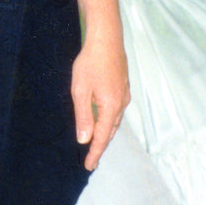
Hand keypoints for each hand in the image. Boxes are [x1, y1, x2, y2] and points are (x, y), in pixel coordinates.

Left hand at [72, 35, 129, 172]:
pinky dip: (109, 121)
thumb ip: (83, 116)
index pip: (101, 137)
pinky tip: (103, 120)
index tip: (89, 166)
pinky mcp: (123, 87)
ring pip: (114, 121)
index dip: (95, 152)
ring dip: (105, 134)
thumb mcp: (81, 90)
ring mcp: (124, 95)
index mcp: (110, 107)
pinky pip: (116, 110)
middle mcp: (121, 104)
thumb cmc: (90, 63)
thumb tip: (84, 140)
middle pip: (110, 131)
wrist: (107, 38)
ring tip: (96, 143)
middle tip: (92, 160)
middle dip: (100, 146)